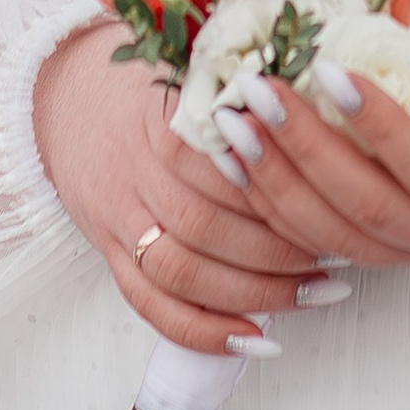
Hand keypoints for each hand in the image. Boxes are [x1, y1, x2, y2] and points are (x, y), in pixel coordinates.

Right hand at [32, 26, 330, 354]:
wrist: (71, 102)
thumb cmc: (153, 86)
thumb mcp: (195, 68)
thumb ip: (247, 87)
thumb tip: (328, 99)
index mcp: (166, 119)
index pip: (227, 163)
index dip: (282, 187)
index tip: (336, 199)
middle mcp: (139, 173)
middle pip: (206, 225)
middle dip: (278, 249)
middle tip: (338, 256)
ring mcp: (120, 219)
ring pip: (184, 271)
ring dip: (255, 293)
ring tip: (316, 294)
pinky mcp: (110, 255)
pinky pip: (152, 306)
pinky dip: (204, 332)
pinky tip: (257, 341)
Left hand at [219, 40, 409, 279]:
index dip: (380, 127)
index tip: (331, 71)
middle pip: (365, 207)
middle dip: (302, 150)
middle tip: (256, 90)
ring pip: (336, 233)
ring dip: (276, 183)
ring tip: (229, 126)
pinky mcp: (407, 246)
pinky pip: (333, 237)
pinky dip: (282, 205)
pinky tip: (244, 164)